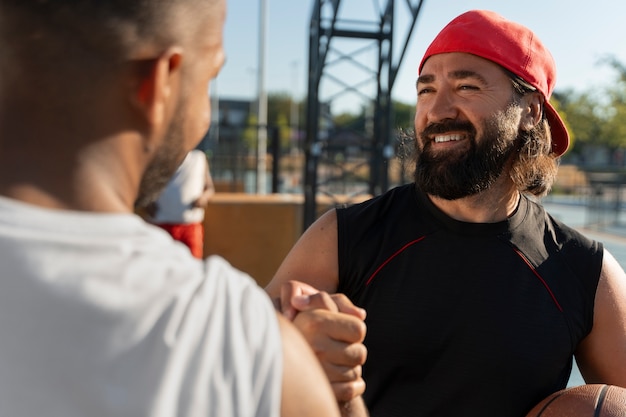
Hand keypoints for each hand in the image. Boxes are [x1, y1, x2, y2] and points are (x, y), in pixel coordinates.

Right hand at [279, 281, 367, 402]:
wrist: (275, 354)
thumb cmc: (302, 325)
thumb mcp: (315, 306)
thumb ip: (339, 302)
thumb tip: (361, 315)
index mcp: (314, 322)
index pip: (359, 329)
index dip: (354, 329)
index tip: (341, 330)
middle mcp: (314, 346)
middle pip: (360, 353)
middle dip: (353, 350)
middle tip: (337, 348)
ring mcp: (316, 372)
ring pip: (355, 373)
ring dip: (349, 368)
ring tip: (332, 362)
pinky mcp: (317, 391)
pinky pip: (349, 390)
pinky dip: (351, 386)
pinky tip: (340, 379)